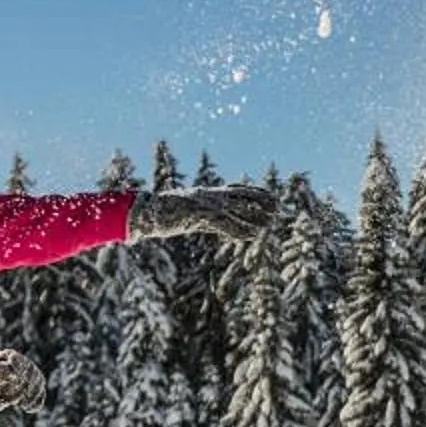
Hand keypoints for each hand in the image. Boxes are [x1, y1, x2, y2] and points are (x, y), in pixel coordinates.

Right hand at [128, 182, 280, 242]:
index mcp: (208, 193)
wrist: (146, 212)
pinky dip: (238, 231)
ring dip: (254, 217)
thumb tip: (213, 223)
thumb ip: (206, 218)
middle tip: (280, 206)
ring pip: (235, 210)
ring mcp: (204, 205)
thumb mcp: (189, 214)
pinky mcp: (199, 216)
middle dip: (261, 202)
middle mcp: (209, 196)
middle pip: (240, 197)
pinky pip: (223, 225)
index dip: (256, 193)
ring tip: (271, 222)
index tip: (272, 195)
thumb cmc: (166, 213)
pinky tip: (252, 236)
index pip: (237, 190)